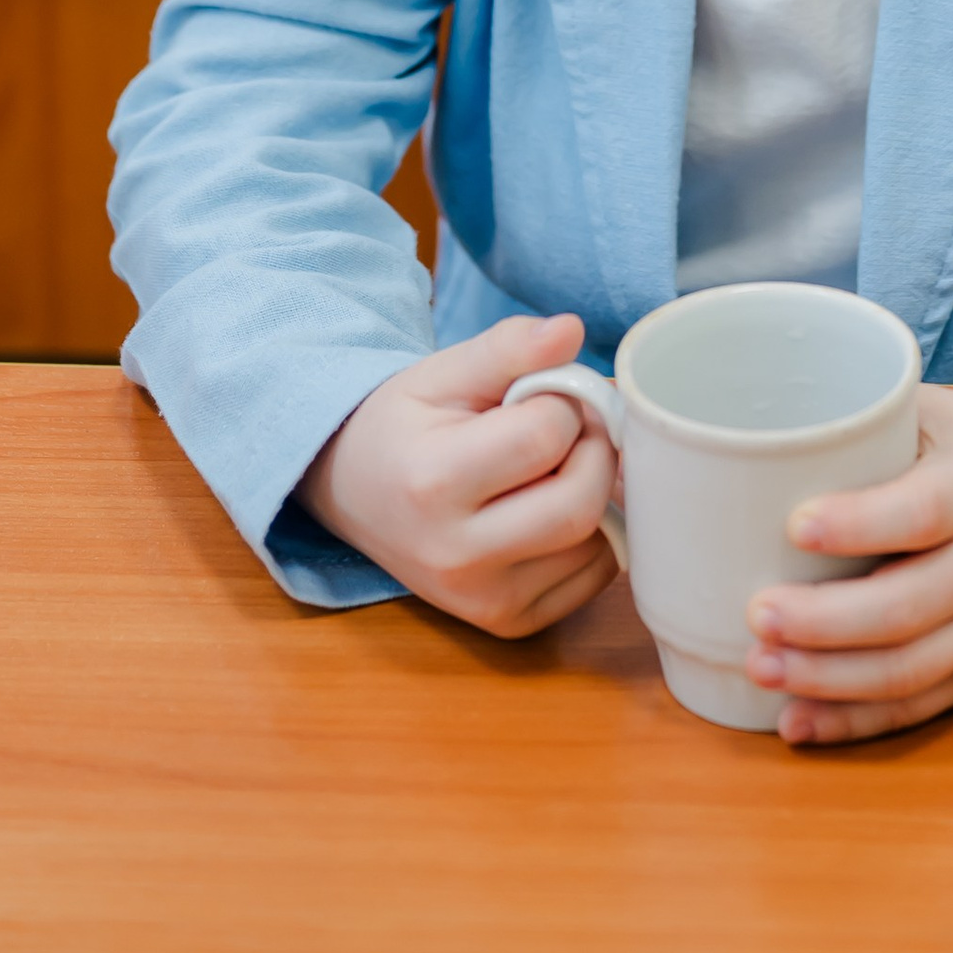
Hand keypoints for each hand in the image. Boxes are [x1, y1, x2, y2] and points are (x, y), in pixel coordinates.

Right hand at [298, 311, 621, 640]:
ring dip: (597, 494)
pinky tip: (553, 506)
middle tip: (572, 427)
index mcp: (433, 482)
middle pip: (580, 503)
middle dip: (595, 451)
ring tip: (556, 465)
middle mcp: (457, 556)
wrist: (355, 492)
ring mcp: (483, 601)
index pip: (547, 435)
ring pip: (595, 546)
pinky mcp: (507, 624)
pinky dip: (593, 537)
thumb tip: (571, 329)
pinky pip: (592, 579)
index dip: (564, 402)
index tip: (544, 394)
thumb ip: (509, 347)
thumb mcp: (444, 372)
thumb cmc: (405, 424)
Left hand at [747, 388, 952, 746]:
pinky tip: (796, 722)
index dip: (860, 522)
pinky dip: (854, 723)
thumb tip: (780, 423)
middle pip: (905, 609)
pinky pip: (917, 709)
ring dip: (827, 680)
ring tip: (760, 666)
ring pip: (906, 672)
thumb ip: (881, 418)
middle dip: (823, 622)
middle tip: (756, 614)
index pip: (923, 513)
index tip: (795, 525)